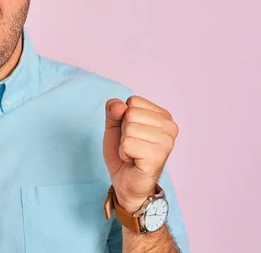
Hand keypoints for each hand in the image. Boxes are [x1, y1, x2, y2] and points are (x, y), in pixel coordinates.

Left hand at [103, 96, 178, 212]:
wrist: (125, 182)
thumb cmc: (124, 152)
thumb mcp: (114, 126)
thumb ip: (114, 110)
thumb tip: (120, 105)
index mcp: (164, 116)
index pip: (133, 101)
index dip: (123, 118)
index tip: (132, 134)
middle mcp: (170, 127)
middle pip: (130, 113)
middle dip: (123, 131)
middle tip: (132, 146)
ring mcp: (167, 142)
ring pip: (129, 128)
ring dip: (124, 144)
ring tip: (133, 154)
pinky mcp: (158, 156)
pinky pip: (127, 143)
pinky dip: (124, 153)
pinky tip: (134, 161)